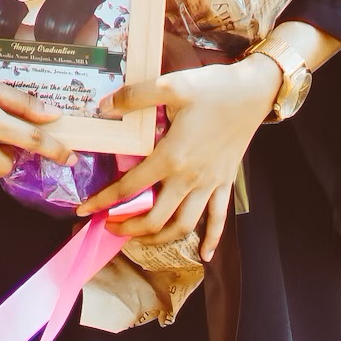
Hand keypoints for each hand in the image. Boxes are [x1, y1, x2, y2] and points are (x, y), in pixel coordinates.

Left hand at [75, 55, 281, 260]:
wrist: (254, 91)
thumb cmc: (213, 88)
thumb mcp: (171, 85)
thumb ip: (136, 96)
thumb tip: (104, 106)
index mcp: (171, 157)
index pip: (131, 187)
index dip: (105, 200)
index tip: (85, 209)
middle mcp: (189, 178)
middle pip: (156, 219)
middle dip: (129, 228)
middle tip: (109, 227)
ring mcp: (210, 184)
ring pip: (183, 225)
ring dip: (159, 238)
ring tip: (140, 238)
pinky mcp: (226, 182)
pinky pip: (218, 219)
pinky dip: (211, 239)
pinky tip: (205, 255)